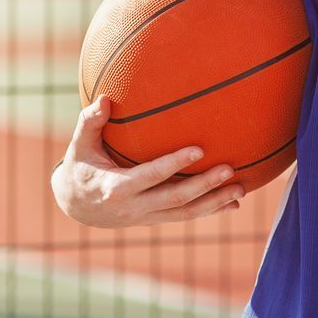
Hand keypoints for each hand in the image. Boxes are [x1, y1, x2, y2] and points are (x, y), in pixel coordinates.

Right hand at [50, 96, 244, 227]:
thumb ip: (90, 121)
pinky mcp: (155, 219)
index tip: (198, 149)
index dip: (174, 164)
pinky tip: (233, 204)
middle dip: (204, 185)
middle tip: (229, 168)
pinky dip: (210, 211)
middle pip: (175, 199)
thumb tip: (105, 98)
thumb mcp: (79, 145)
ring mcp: (147, 216)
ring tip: (241, 189)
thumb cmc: (80, 167)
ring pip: (185, 213)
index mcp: (115, 188)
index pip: (150, 176)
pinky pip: (186, 216)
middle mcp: (134, 207)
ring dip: (214, 202)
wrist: (76, 206)